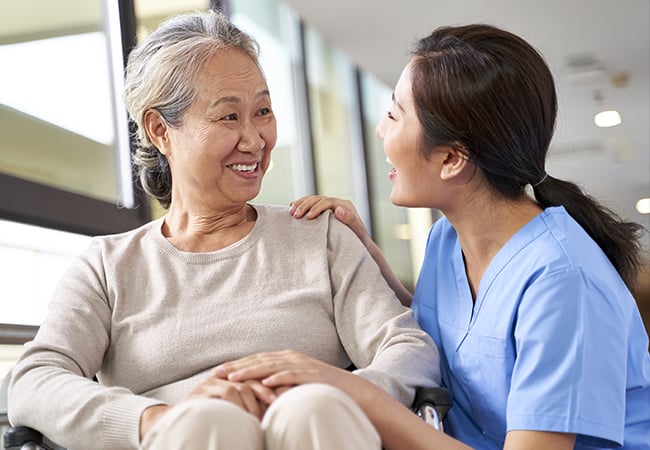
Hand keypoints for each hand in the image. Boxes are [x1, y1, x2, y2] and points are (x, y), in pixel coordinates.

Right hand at [182, 373, 277, 419]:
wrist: (175, 421)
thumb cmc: (209, 416)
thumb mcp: (231, 408)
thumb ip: (248, 404)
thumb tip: (276, 408)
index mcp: (231, 378)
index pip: (255, 377)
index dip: (270, 385)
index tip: (286, 394)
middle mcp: (221, 378)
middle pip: (247, 380)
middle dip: (263, 392)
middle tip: (276, 403)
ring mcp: (210, 384)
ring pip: (235, 388)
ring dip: (248, 403)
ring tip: (257, 417)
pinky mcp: (200, 393)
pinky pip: (221, 395)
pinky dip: (234, 404)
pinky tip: (242, 414)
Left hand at [213, 350, 366, 397]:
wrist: (352, 390)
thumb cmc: (321, 389)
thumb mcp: (295, 384)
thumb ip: (278, 385)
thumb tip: (257, 394)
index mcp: (286, 359)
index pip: (256, 360)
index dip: (236, 364)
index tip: (217, 372)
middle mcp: (291, 358)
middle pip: (258, 360)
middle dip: (236, 366)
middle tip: (216, 373)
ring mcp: (301, 365)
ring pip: (271, 366)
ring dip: (251, 371)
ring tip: (234, 377)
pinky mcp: (311, 374)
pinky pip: (292, 375)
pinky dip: (278, 377)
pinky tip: (264, 382)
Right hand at [289, 196, 369, 245]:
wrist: (360, 245)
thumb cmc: (359, 240)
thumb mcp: (357, 231)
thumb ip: (350, 219)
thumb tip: (338, 209)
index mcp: (345, 205)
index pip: (328, 202)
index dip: (316, 207)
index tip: (308, 217)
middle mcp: (337, 204)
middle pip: (318, 198)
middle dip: (305, 205)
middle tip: (295, 215)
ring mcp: (330, 207)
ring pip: (312, 199)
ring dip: (301, 204)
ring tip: (291, 212)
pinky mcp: (324, 211)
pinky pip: (310, 204)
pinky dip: (301, 204)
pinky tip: (292, 206)